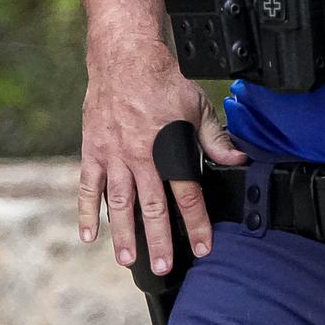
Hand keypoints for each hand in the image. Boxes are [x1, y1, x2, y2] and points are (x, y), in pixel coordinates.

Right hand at [79, 35, 246, 275]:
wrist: (125, 58)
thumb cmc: (161, 82)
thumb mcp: (197, 107)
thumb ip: (216, 139)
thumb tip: (238, 160)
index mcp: (169, 148)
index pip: (187, 195)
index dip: (196, 224)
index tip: (202, 247)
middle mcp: (141, 156)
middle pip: (152, 207)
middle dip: (159, 240)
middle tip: (163, 266)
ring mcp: (114, 155)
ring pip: (119, 202)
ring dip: (124, 233)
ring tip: (128, 259)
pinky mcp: (93, 150)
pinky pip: (87, 186)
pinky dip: (86, 212)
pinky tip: (88, 236)